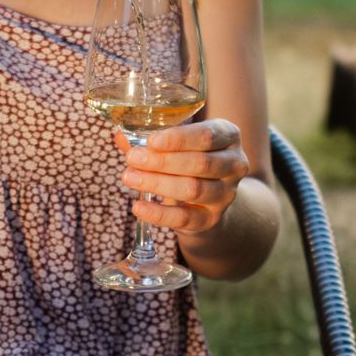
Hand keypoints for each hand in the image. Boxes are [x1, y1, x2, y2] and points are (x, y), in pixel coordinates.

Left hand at [117, 119, 249, 236]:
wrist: (207, 198)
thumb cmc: (189, 159)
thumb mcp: (178, 143)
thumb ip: (152, 140)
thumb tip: (121, 136)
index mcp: (228, 135)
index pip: (207, 136)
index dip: (179, 139)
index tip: (151, 140)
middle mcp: (234, 164)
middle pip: (200, 163)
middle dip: (162, 161)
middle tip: (133, 158)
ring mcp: (226, 194)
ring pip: (193, 189)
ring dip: (157, 183)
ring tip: (129, 177)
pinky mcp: (211, 219)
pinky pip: (185, 218)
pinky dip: (159, 214)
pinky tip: (138, 206)